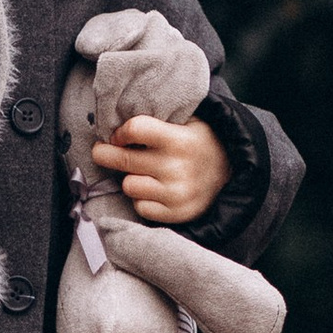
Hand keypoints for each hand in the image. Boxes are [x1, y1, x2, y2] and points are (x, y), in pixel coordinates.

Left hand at [92, 113, 229, 225]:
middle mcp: (176, 168)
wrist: (231, 174)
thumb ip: (158, 119)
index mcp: (179, 140)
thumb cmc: (200, 143)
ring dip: (129, 178)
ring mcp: (176, 193)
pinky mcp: (175, 213)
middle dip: (105, 154)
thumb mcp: (188, 121)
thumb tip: (117, 118)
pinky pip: (140, 207)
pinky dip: (142, 199)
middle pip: (123, 159)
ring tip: (140, 172)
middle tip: (101, 151)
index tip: (117, 135)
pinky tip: (152, 190)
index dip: (120, 132)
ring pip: (128, 186)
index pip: (135, 129)